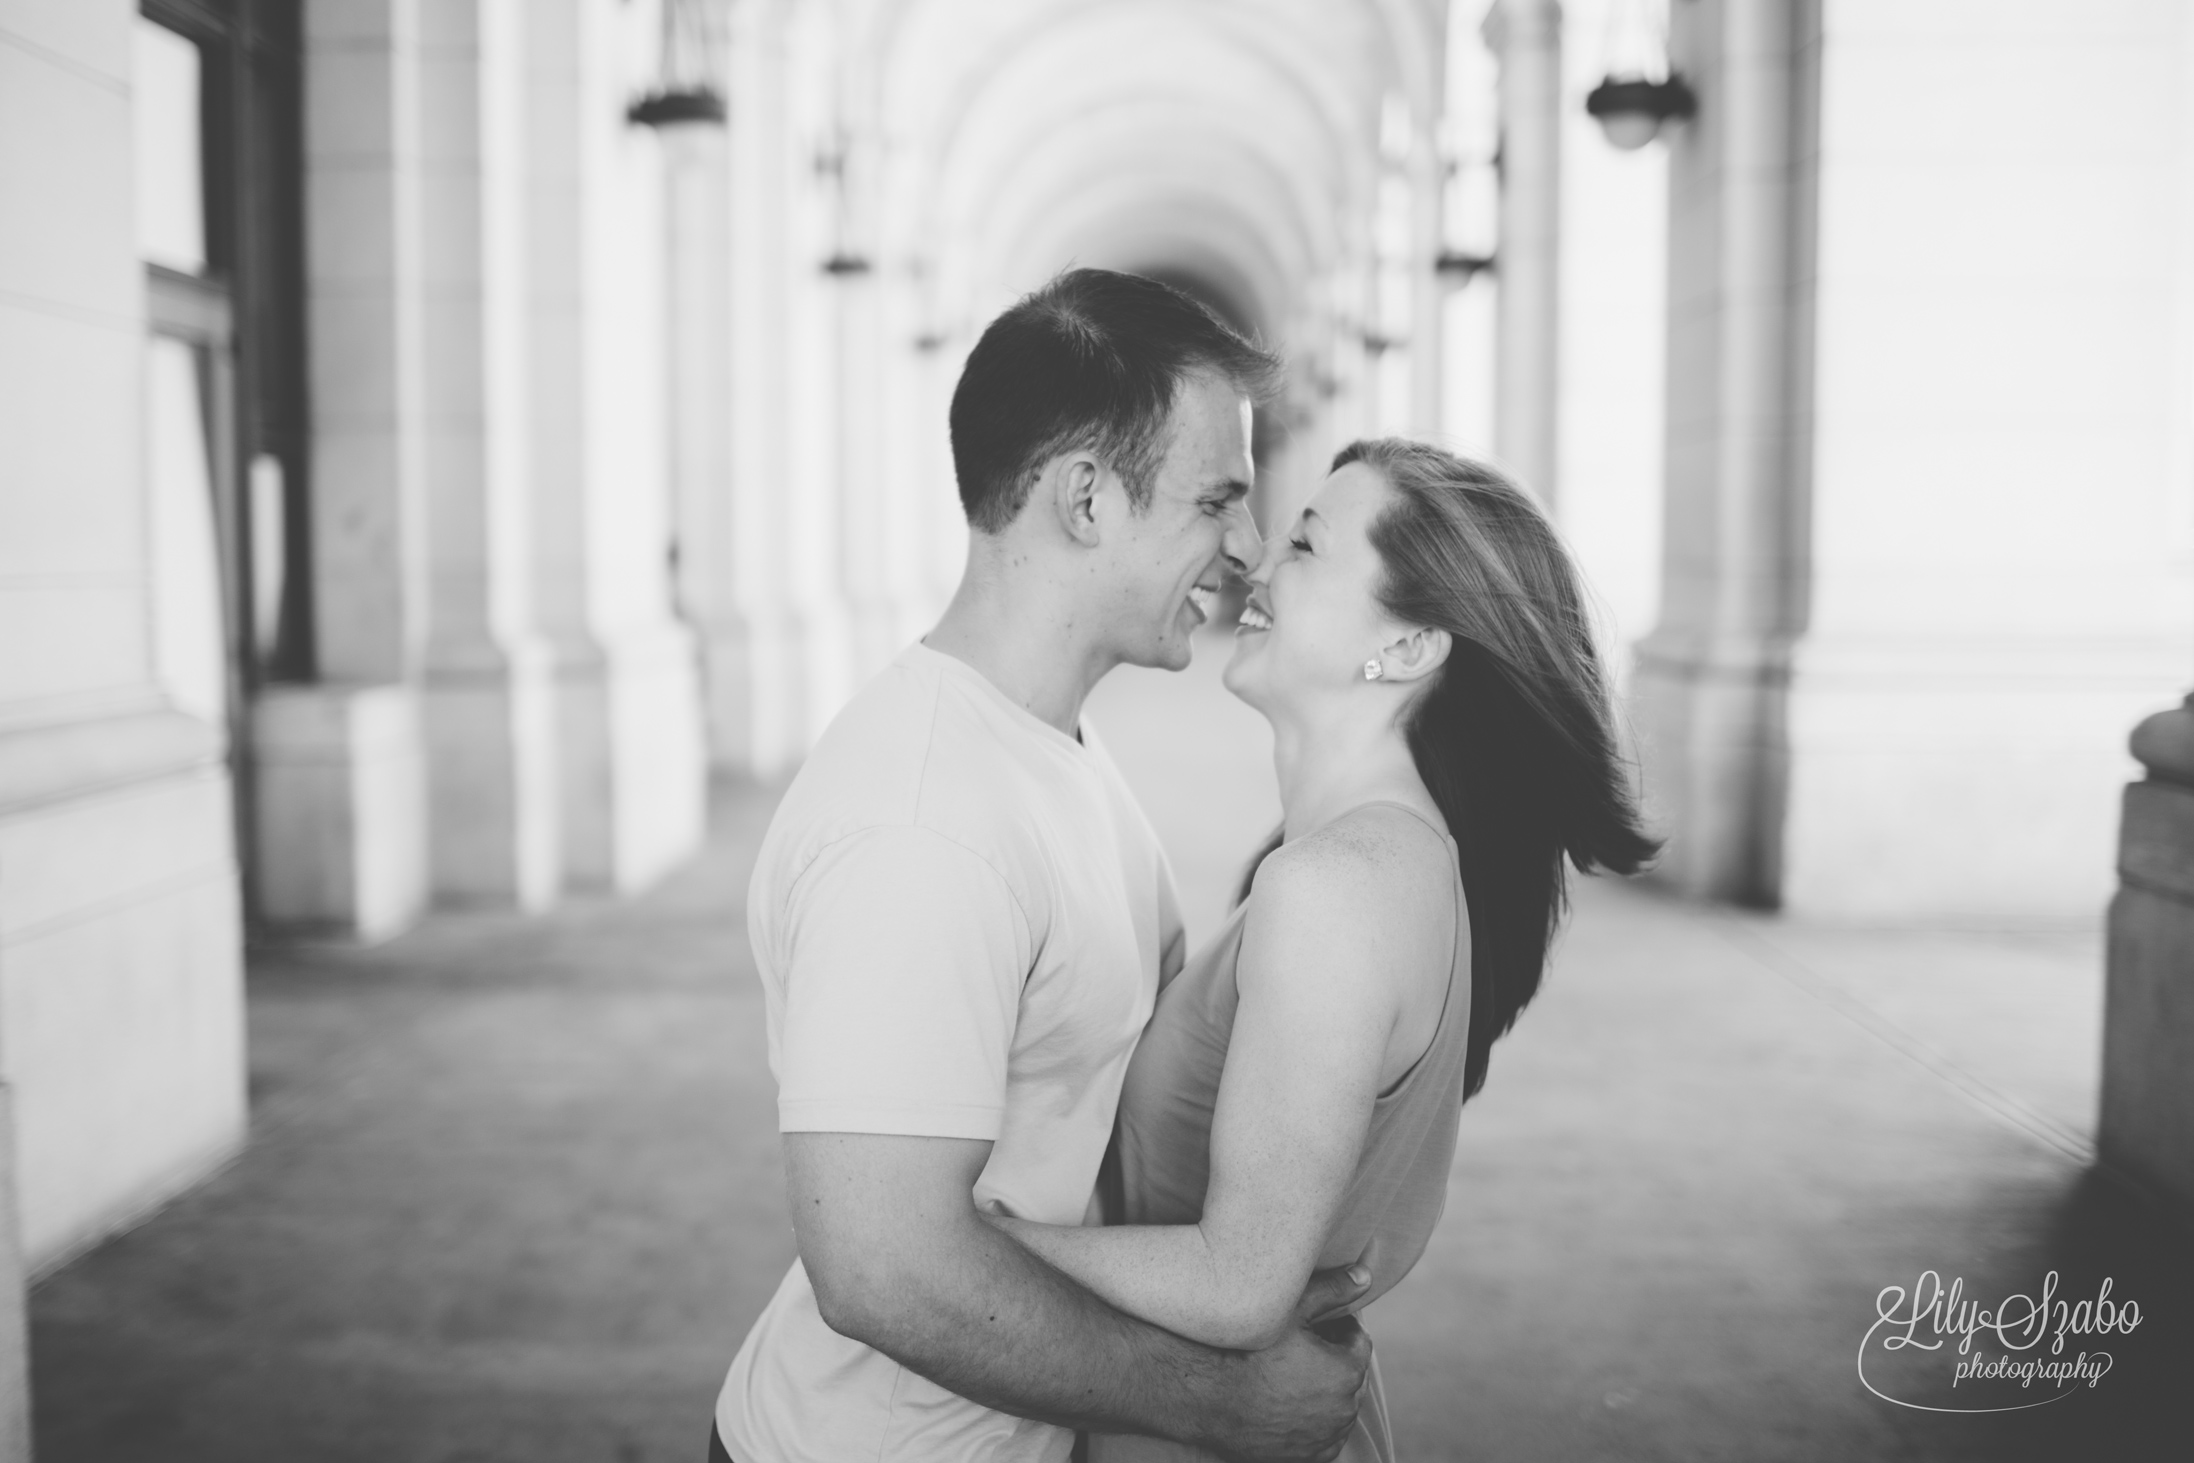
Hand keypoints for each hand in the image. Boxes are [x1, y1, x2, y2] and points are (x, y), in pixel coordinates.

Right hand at [1199, 1263, 1374, 1462]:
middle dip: (1334, 1360)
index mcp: (1347, 1370)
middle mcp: (1345, 1408)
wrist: (1211, 1398)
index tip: (1316, 1325)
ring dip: (1327, 1392)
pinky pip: (1327, 1435)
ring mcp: (1329, 1436)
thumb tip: (1365, 1276)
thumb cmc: (1251, 1350)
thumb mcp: (1293, 1309)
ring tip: (1295, 1376)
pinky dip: (1318, 1421)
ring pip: (1340, 1406)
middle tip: (1303, 1348)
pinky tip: (1292, 1404)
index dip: (1338, 1328)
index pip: (1358, 1341)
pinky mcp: (1312, 1456)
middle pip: (1350, 1374)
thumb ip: (1333, 1289)